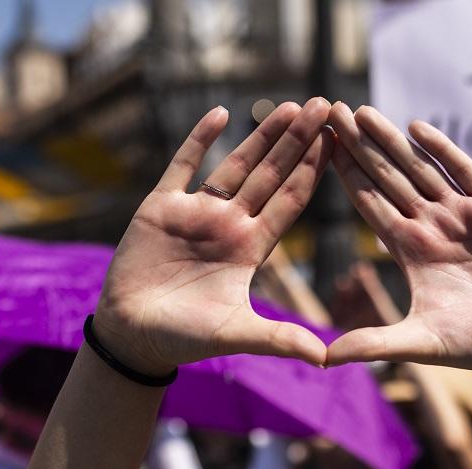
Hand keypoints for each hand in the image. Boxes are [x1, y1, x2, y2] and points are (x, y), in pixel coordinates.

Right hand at [93, 100, 333, 373]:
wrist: (133, 336)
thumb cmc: (185, 339)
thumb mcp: (236, 334)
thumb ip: (279, 339)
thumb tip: (325, 359)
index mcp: (251, 248)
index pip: (291, 201)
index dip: (314, 171)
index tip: (338, 142)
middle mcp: (229, 224)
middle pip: (272, 174)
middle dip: (298, 141)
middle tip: (327, 106)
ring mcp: (196, 212)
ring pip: (236, 165)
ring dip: (262, 135)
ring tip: (291, 106)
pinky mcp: (161, 207)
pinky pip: (183, 165)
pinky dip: (199, 140)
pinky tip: (220, 114)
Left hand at [324, 104, 471, 370]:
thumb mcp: (418, 343)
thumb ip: (373, 344)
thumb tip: (322, 359)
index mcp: (410, 250)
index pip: (370, 204)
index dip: (345, 176)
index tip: (318, 148)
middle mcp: (431, 226)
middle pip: (388, 177)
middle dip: (360, 146)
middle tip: (330, 111)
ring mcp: (462, 215)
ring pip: (420, 168)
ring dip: (391, 141)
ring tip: (362, 112)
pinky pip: (466, 173)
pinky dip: (444, 150)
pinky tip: (418, 129)